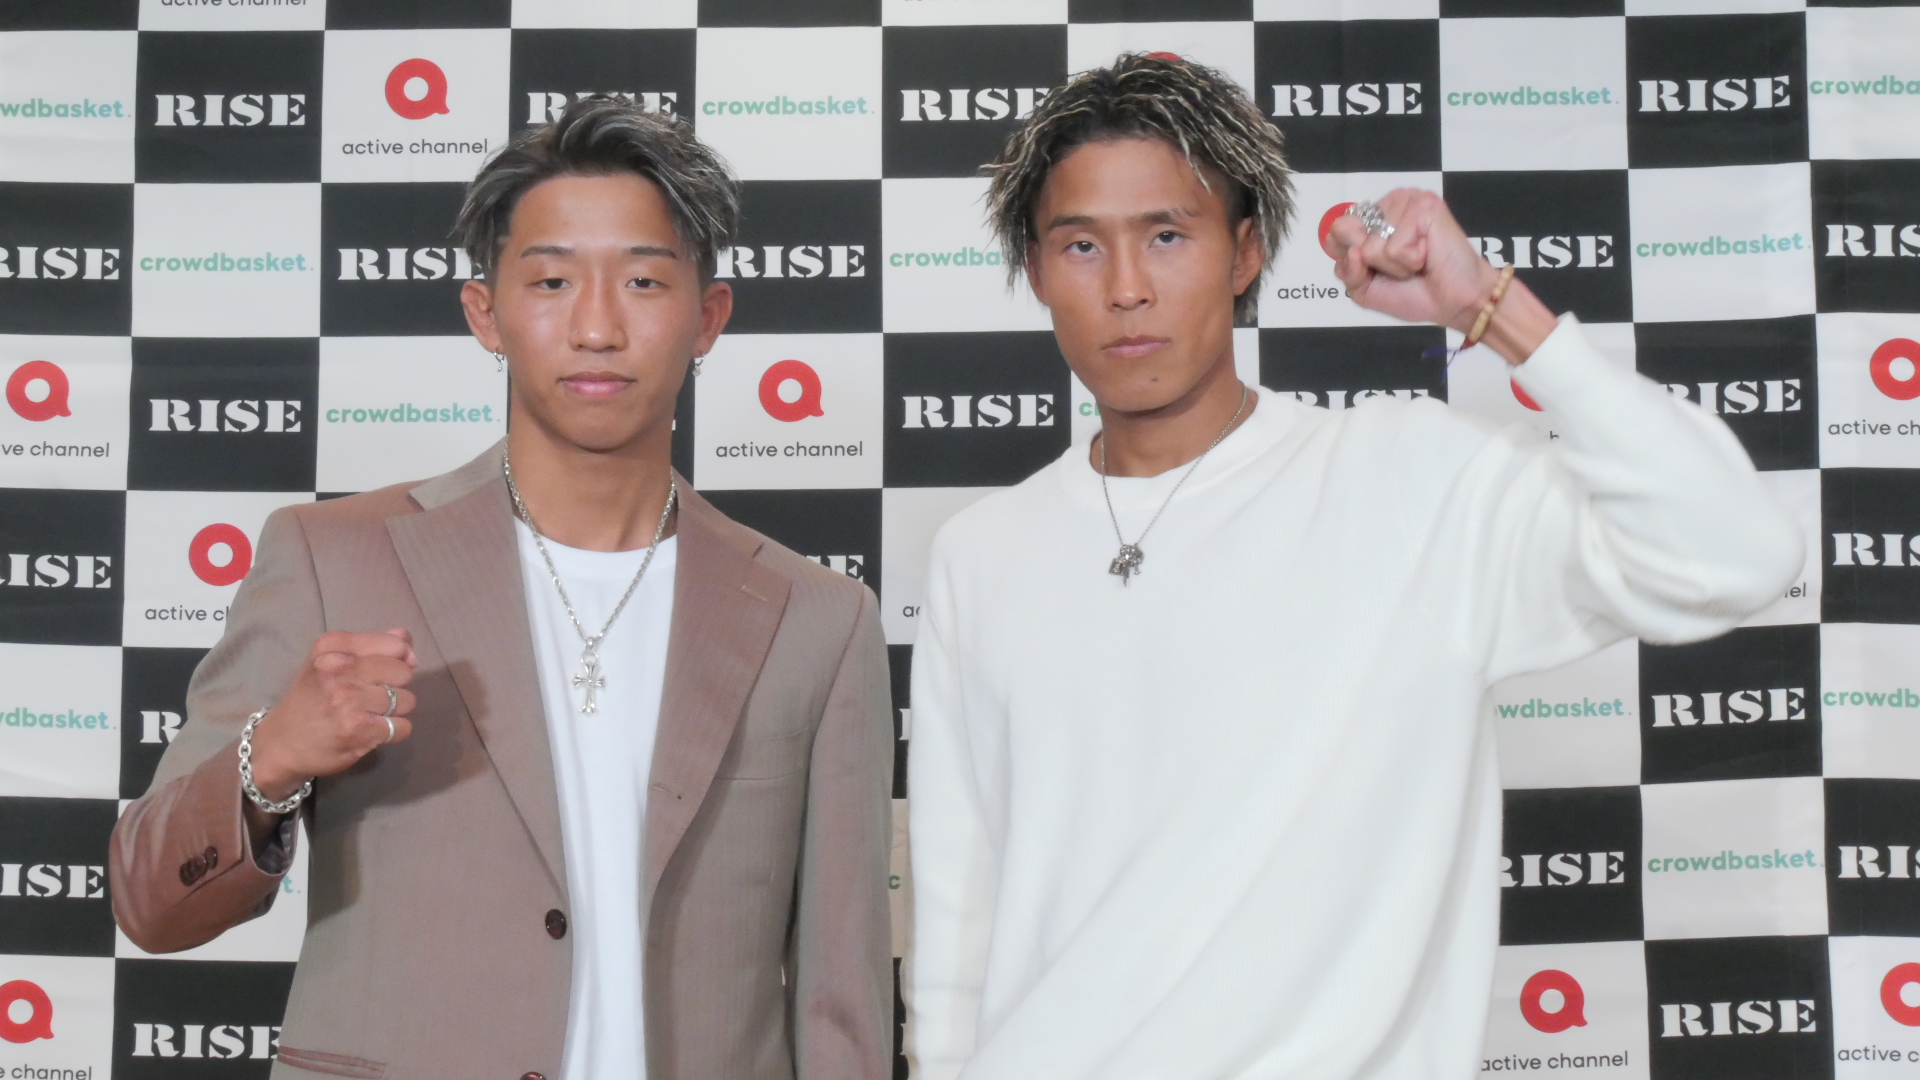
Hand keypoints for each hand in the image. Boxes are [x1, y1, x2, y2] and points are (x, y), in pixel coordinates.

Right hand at [245, 629, 418, 802]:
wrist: (280, 743)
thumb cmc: (311, 698)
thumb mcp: (329, 661)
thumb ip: (369, 646)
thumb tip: (406, 639)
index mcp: (332, 647)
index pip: (395, 644)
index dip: (398, 660)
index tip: (385, 672)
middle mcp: (340, 670)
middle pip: (404, 673)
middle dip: (397, 686)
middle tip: (373, 697)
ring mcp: (350, 700)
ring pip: (407, 700)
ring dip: (395, 711)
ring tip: (371, 715)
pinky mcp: (359, 729)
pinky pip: (403, 726)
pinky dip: (395, 731)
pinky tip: (374, 731)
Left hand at [1324, 188, 1557, 364]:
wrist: (1455, 302)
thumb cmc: (1415, 293)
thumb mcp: (1365, 290)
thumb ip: (1347, 271)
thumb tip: (1354, 251)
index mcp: (1373, 218)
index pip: (1335, 231)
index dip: (1351, 257)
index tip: (1378, 268)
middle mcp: (1388, 203)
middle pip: (1346, 232)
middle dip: (1371, 261)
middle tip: (1402, 265)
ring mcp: (1406, 200)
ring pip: (1371, 243)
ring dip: (1394, 265)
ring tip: (1418, 262)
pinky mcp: (1424, 206)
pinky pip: (1394, 245)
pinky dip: (1409, 261)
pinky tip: (1427, 256)